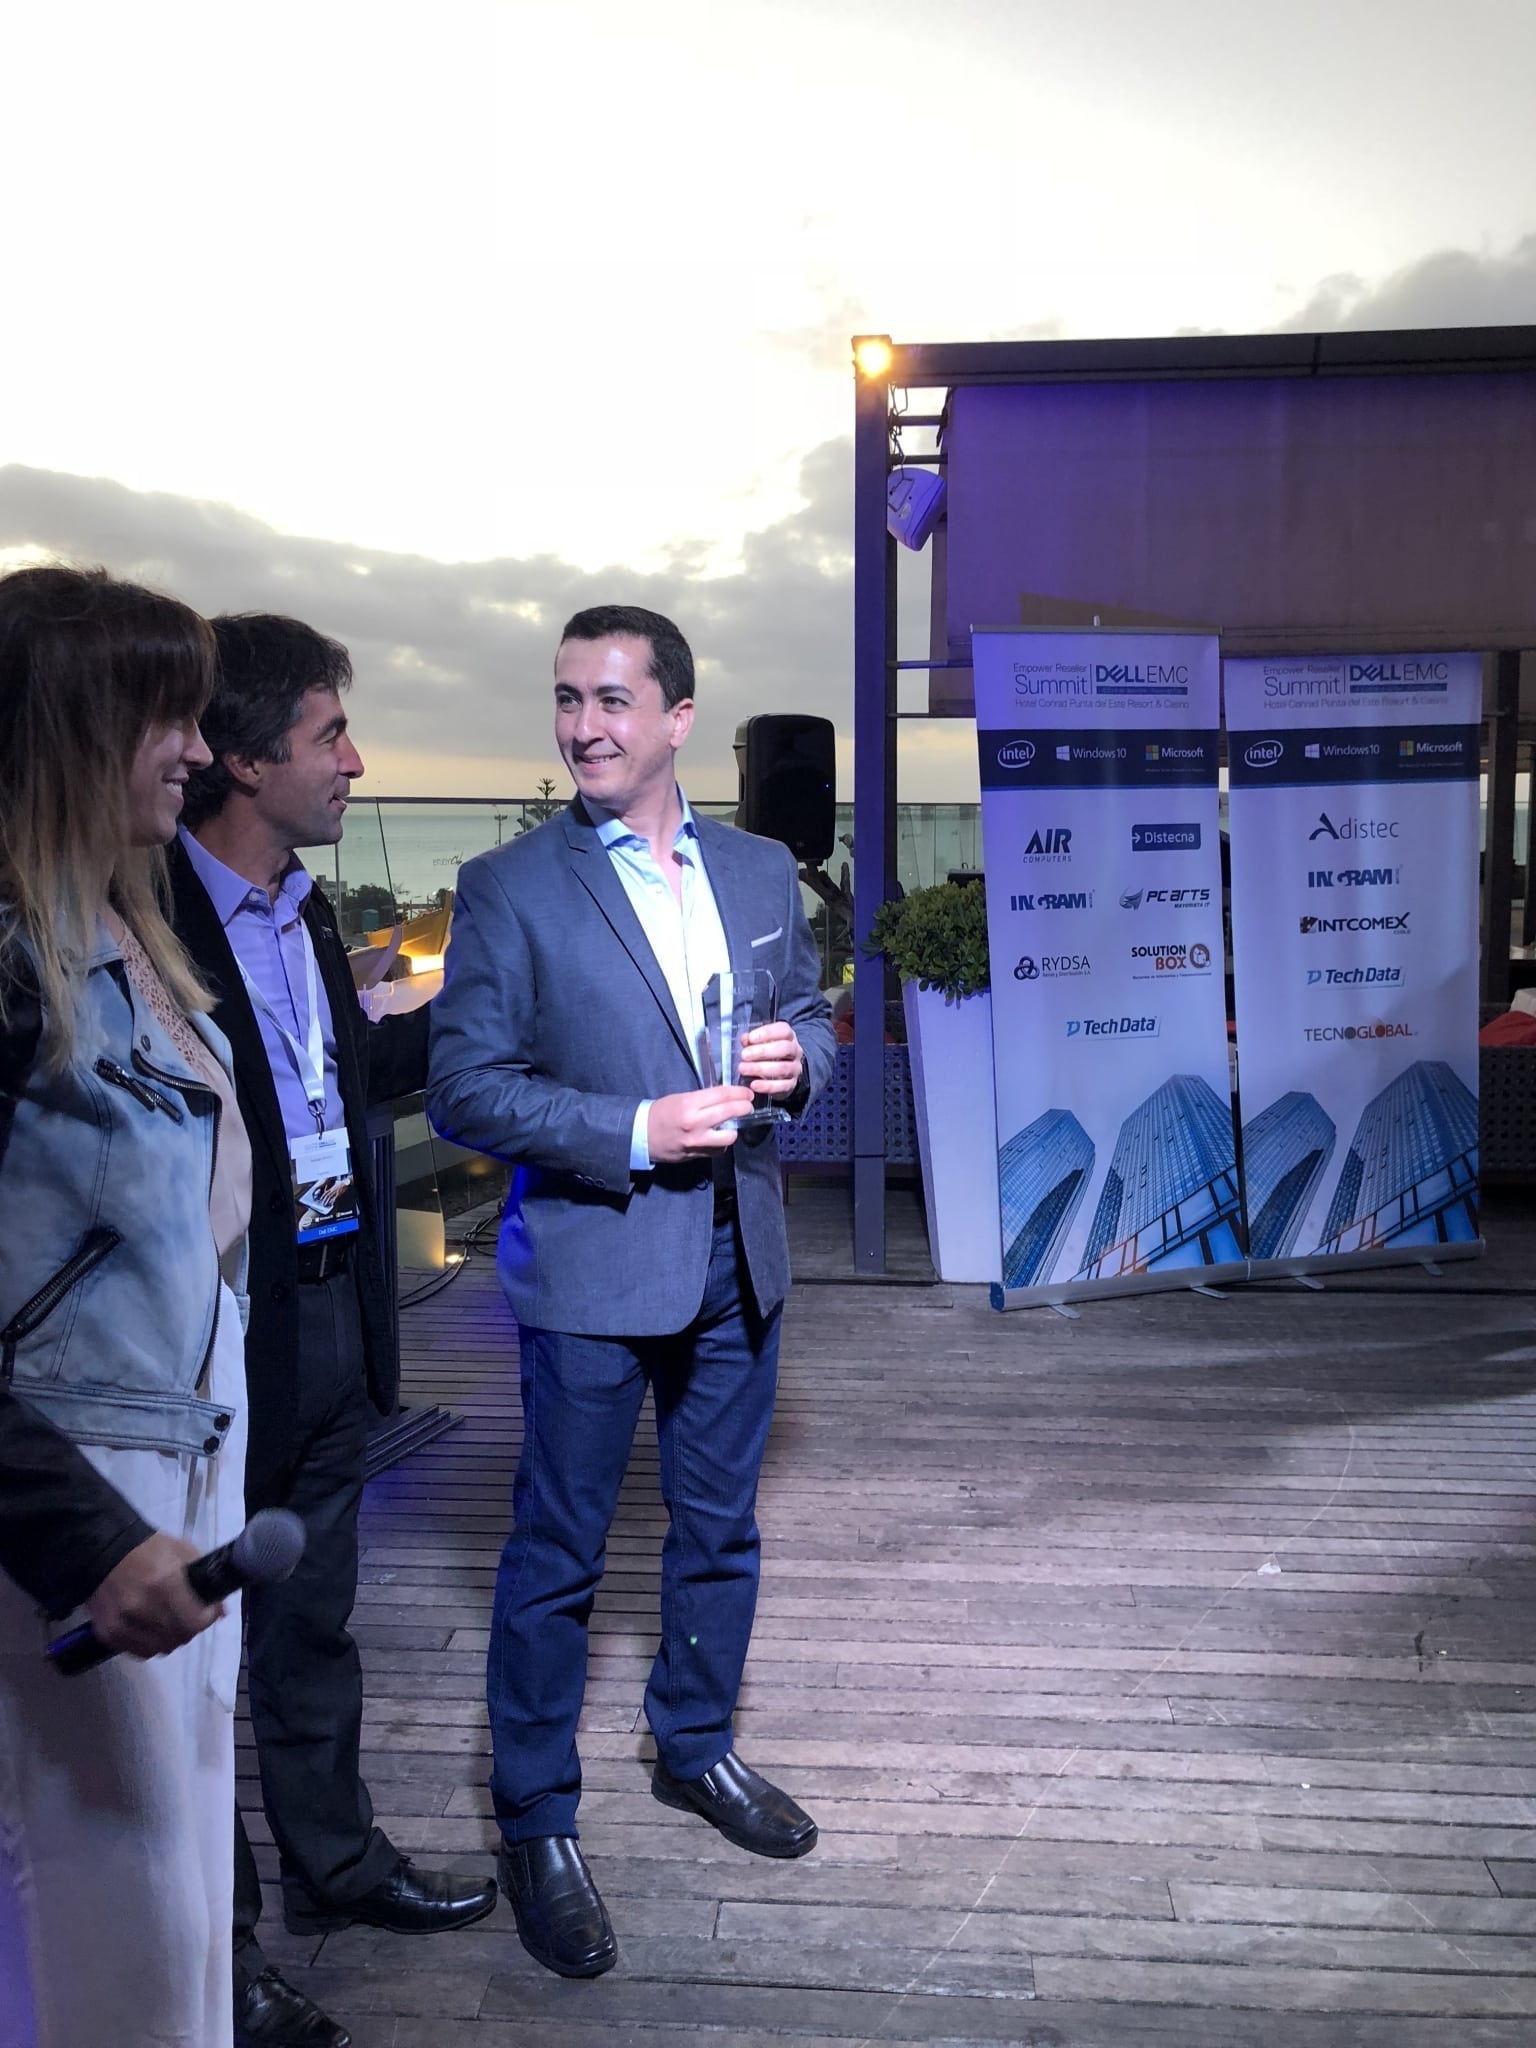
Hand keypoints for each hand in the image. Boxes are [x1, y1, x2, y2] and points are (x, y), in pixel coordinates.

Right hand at [84, 1532, 223, 1658]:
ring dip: (170, 1638)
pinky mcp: (108, 1634)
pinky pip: (140, 1652)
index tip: (207, 1611)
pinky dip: (150, 1644)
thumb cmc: (149, 1549)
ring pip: (161, 1649)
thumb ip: (205, 1579)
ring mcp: (123, 1624)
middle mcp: (143, 1608)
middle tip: (188, 1615)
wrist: (103, 1551)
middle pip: (180, 1637)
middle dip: (190, 1628)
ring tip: (168, 1622)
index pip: (196, 1622)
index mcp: (165, 1584)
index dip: (207, 1618)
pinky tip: (150, 1629)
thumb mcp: (183, 1552)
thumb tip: (221, 1611)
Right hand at [647, 1086, 755, 1162]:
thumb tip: (725, 1098)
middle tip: (748, 1105)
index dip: (739, 1093)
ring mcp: (698, 1141)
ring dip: (734, 1129)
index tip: (747, 1093)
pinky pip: (719, 1150)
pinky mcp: (697, 1155)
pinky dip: (721, 1143)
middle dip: (744, 1107)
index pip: (722, 1095)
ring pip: (729, 1136)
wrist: (642, 1135)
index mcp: (690, 1104)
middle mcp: (696, 1123)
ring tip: (731, 1124)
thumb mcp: (680, 1099)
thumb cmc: (661, 1113)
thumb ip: (703, 1099)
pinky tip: (717, 1137)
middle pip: (730, 1112)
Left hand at [738, 1020, 803, 1100]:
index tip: (750, 1038)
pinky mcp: (792, 1084)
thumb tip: (744, 1039)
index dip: (767, 1033)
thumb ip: (751, 1040)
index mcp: (788, 1036)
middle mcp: (795, 1051)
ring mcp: (795, 1068)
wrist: (781, 1073)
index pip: (784, 1031)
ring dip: (761, 1068)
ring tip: (743, 1069)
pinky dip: (766, 1086)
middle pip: (785, 1048)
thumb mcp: (759, 1043)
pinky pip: (782, 1086)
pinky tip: (753, 1084)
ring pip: (783, 1068)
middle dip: (763, 1051)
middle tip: (744, 1055)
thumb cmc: (767, 1053)